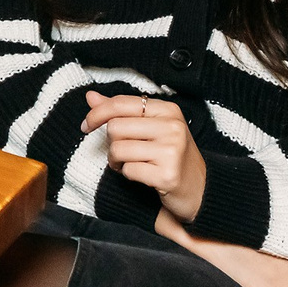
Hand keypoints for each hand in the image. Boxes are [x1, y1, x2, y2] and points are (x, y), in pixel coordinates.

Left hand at [83, 91, 205, 221]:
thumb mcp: (151, 127)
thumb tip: (91, 96)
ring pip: (118, 149)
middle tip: (122, 152)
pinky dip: (128, 174)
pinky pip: (128, 170)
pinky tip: (141, 175)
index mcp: (168, 110)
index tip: (86, 125)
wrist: (201, 189)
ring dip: (116, 160)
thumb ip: (121, 111)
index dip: (97, 113)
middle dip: (111, 142)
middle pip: (115, 127)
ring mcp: (172, 151)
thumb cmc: (171, 156)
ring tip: (130, 163)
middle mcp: (172, 127)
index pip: (120, 103)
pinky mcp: (168, 174)